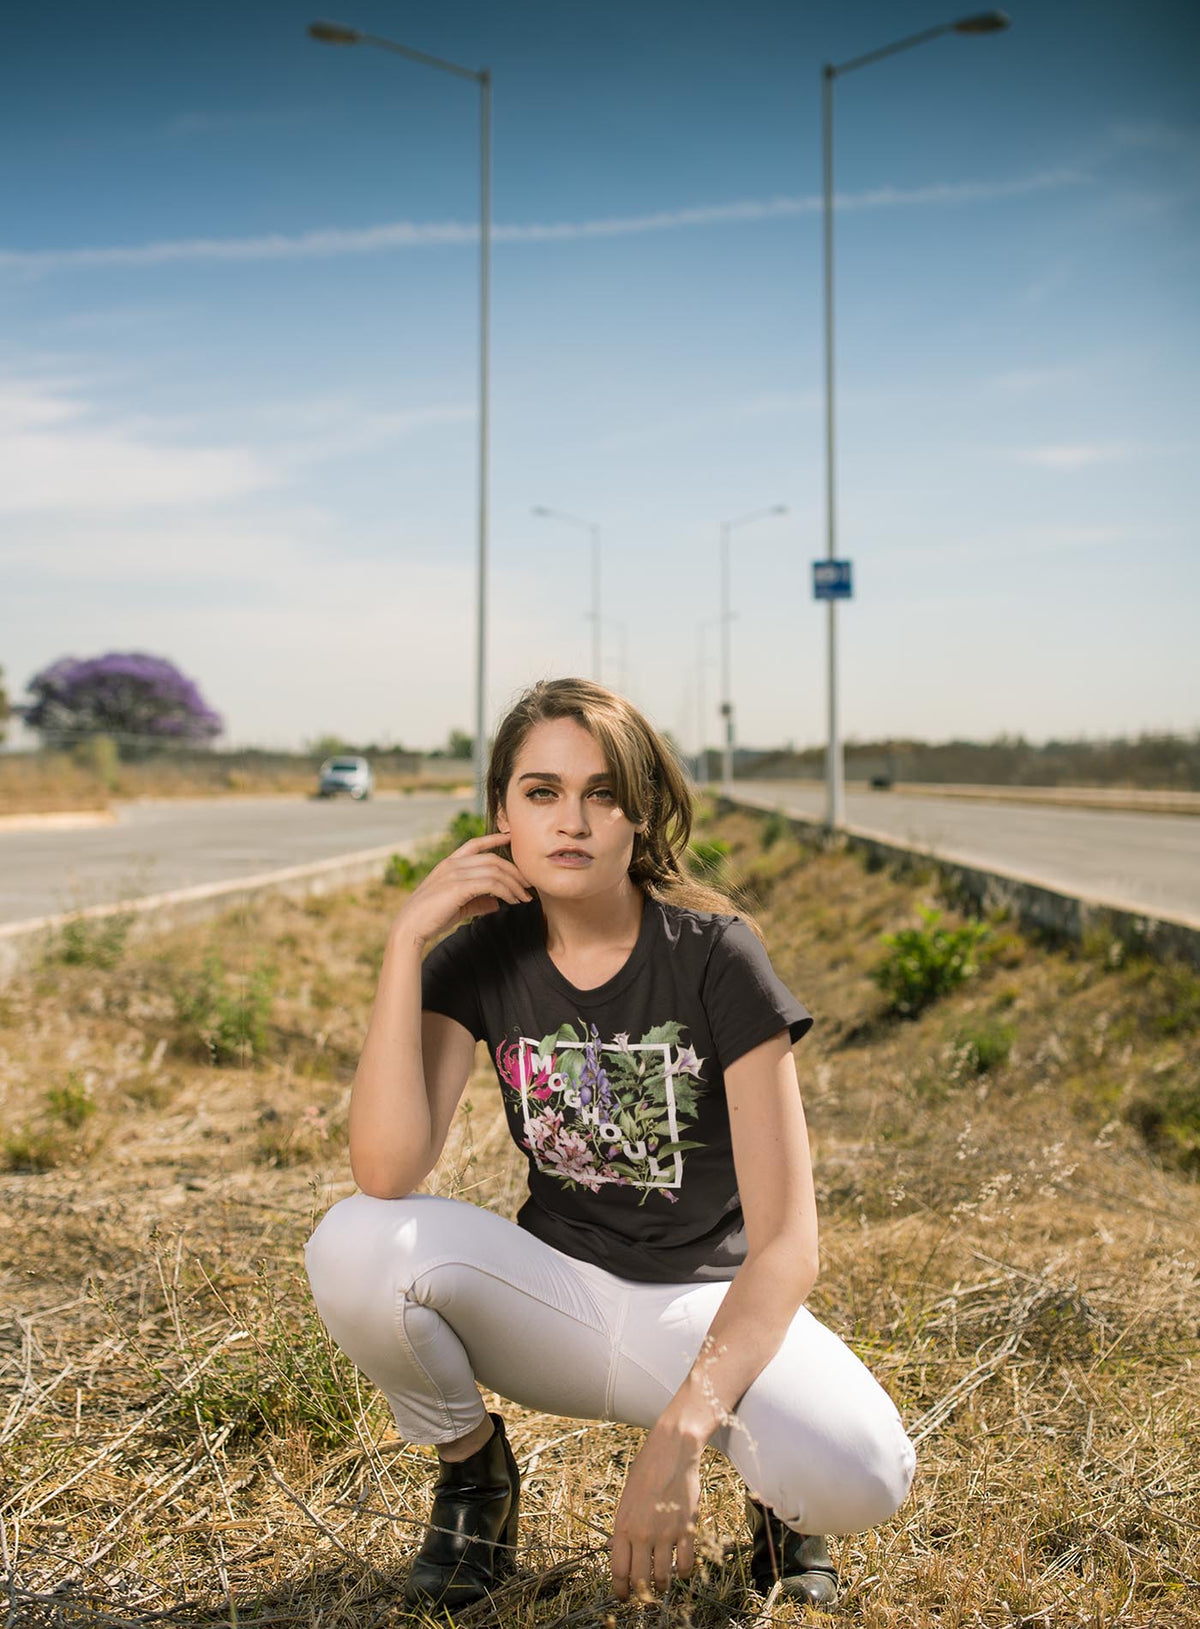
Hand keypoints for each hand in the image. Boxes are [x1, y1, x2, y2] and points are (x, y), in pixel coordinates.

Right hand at [393, 832, 532, 947]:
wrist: (410, 928)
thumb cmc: (431, 918)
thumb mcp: (457, 906)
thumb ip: (477, 901)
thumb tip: (497, 904)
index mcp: (449, 864)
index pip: (474, 844)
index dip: (493, 838)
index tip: (510, 837)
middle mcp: (452, 865)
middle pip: (492, 859)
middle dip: (514, 870)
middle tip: (529, 884)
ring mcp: (454, 874)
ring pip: (494, 871)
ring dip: (514, 884)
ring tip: (524, 898)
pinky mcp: (458, 887)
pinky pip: (491, 884)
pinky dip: (506, 891)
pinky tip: (511, 901)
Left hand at [610, 1425, 701, 1600]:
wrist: (672, 1450)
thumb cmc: (646, 1471)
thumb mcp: (626, 1498)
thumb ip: (622, 1528)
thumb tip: (612, 1549)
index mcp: (623, 1526)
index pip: (619, 1571)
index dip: (621, 1590)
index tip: (623, 1596)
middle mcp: (643, 1534)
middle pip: (640, 1580)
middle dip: (641, 1593)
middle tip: (644, 1595)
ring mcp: (666, 1533)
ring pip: (663, 1577)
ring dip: (662, 1585)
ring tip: (662, 1584)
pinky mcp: (687, 1529)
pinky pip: (685, 1564)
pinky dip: (683, 1573)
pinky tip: (680, 1569)